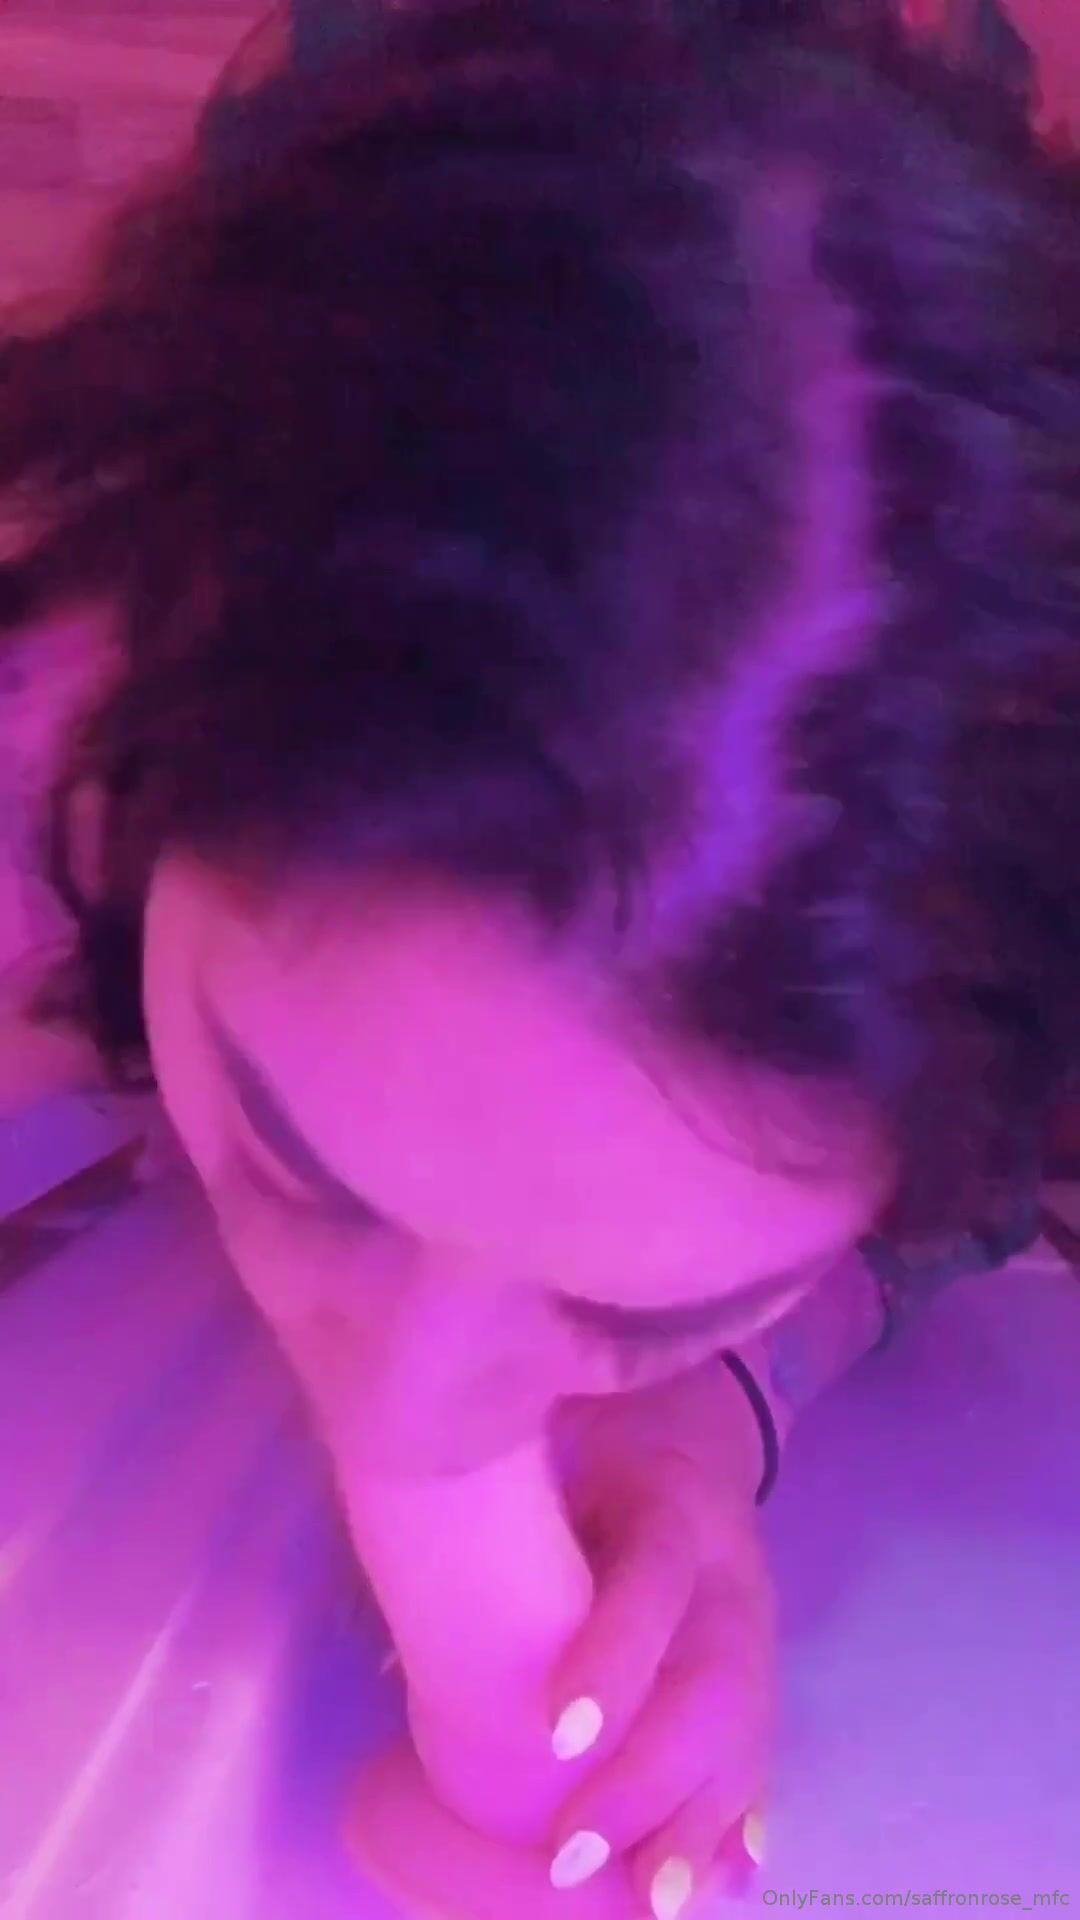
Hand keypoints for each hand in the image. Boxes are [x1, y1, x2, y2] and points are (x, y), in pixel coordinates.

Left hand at [348, 1353, 773, 1919]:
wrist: (695, 1431)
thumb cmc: (596, 1450)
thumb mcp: (556, 1455)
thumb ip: (501, 1527)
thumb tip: (408, 1659)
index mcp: (674, 1509)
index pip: (655, 1584)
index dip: (614, 1659)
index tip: (553, 1736)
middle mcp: (729, 1577)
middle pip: (712, 1684)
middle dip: (645, 1781)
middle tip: (568, 1858)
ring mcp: (757, 1632)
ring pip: (746, 1733)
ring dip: (698, 1826)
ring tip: (652, 1905)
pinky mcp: (763, 1673)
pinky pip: (761, 1752)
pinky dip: (741, 1822)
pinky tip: (727, 1878)